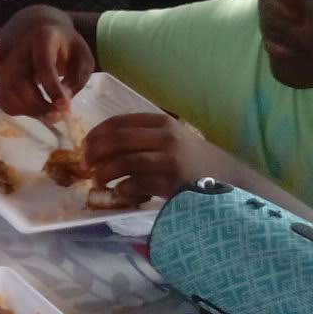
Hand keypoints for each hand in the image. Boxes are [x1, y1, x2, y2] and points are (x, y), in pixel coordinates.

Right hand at [0, 6, 93, 117]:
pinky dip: (18, 111)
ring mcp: (6, 65)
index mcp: (43, 38)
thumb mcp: (82, 57)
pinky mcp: (1, 78)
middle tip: (57, 115)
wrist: (40, 32)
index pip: (43, 66)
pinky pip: (3, 100)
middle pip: (19, 83)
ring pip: (8, 94)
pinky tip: (35, 110)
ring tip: (49, 114)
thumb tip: (62, 104)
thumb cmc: (66, 47)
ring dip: (29, 111)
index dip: (53, 88)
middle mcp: (18, 50)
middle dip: (39, 105)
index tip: (64, 106)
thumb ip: (76, 79)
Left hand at [83, 112, 211, 202]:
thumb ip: (142, 137)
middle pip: (118, 141)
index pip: (120, 122)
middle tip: (85, 164)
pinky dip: (124, 188)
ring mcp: (169, 160)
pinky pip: (138, 184)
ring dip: (105, 172)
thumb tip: (100, 145)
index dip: (97, 133)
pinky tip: (119, 192)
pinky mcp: (171, 182)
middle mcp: (166, 137)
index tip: (85, 144)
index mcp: (162, 123)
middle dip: (96, 152)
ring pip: (125, 162)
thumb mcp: (171, 138)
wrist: (227, 178)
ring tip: (98, 180)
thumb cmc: (192, 159)